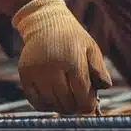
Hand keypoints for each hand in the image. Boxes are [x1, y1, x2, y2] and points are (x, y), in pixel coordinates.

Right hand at [12, 0, 112, 114]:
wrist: (45, 22)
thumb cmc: (72, 37)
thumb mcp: (91, 48)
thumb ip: (100, 69)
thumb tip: (105, 87)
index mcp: (73, 60)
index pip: (82, 95)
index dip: (88, 106)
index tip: (90, 108)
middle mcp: (52, 67)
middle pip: (66, 102)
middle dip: (75, 107)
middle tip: (79, 104)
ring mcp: (36, 72)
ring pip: (51, 104)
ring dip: (61, 107)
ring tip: (67, 101)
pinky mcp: (25, 75)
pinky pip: (36, 102)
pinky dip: (46, 105)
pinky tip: (53, 99)